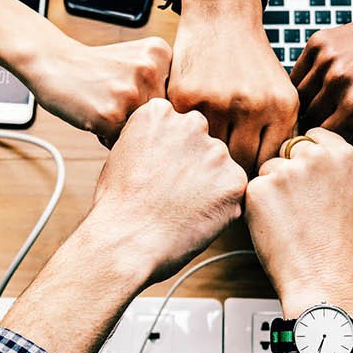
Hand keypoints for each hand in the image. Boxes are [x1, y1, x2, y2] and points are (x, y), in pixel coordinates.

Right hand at [27, 37, 170, 143]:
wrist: (52, 62)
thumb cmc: (94, 68)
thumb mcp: (136, 59)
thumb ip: (162, 83)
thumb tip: (185, 127)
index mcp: (161, 53)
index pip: (175, 98)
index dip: (152, 103)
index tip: (131, 92)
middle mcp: (150, 70)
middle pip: (161, 117)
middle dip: (140, 118)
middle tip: (114, 101)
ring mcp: (131, 92)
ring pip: (143, 131)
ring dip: (124, 129)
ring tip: (104, 107)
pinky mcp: (111, 114)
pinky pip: (121, 141)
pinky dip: (107, 136)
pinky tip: (94, 115)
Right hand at [84, 97, 248, 283]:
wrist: (126, 240)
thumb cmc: (118, 204)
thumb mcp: (122, 153)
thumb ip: (153, 139)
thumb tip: (169, 146)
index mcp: (160, 112)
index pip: (176, 127)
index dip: (167, 153)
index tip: (156, 173)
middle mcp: (192, 123)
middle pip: (201, 143)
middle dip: (192, 164)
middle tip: (171, 194)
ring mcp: (216, 152)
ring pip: (219, 167)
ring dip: (208, 185)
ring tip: (181, 209)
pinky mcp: (234, 181)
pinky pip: (232, 192)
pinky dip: (220, 206)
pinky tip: (195, 218)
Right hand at [167, 0, 298, 172]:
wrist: (222, 17)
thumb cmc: (251, 61)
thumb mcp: (279, 92)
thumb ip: (279, 132)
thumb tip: (272, 179)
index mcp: (281, 107)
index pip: (269, 163)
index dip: (257, 174)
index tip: (246, 175)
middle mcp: (252, 106)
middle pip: (241, 164)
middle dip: (231, 170)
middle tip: (221, 171)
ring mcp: (217, 101)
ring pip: (211, 153)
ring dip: (206, 156)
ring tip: (203, 157)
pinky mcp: (186, 97)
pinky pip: (186, 134)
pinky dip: (185, 137)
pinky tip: (187, 135)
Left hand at [245, 128, 352, 317]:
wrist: (320, 276)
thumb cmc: (333, 241)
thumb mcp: (347, 192)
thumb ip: (328, 165)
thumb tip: (305, 147)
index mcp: (343, 154)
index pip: (312, 135)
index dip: (306, 158)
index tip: (310, 179)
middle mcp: (316, 156)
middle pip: (287, 148)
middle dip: (287, 170)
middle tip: (300, 206)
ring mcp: (286, 170)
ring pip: (267, 168)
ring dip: (271, 188)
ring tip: (291, 219)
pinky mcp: (260, 188)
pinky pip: (252, 188)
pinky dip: (258, 205)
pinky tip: (276, 225)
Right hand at [290, 0, 352, 151]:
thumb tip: (338, 153)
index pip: (323, 138)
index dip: (328, 142)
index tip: (336, 138)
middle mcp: (338, 81)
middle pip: (308, 119)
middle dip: (318, 125)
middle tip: (331, 122)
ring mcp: (326, 59)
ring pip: (298, 97)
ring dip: (308, 105)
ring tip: (326, 104)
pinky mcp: (318, 42)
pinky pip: (297, 73)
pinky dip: (304, 83)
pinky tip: (321, 84)